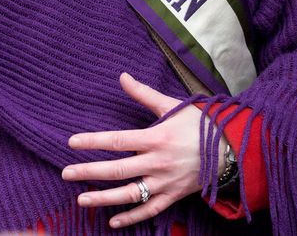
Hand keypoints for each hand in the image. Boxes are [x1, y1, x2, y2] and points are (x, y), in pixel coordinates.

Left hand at [62, 72, 224, 228]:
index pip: (117, 141)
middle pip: (118, 170)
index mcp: (156, 138)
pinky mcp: (173, 196)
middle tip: (66, 173)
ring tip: (81, 199)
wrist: (229, 149)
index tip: (72, 143)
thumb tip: (122, 76)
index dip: (93, 142)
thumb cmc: (198, 123)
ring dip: (104, 199)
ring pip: (130, 194)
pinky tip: (112, 220)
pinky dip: (131, 218)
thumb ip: (143, 93)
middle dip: (90, 172)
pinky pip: (149, 211)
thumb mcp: (171, 105)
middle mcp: (158, 163)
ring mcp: (165, 182)